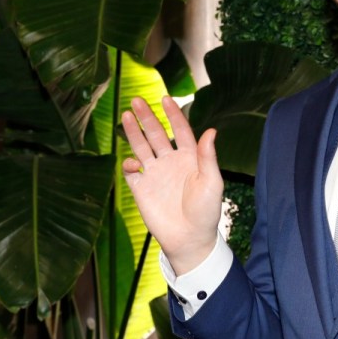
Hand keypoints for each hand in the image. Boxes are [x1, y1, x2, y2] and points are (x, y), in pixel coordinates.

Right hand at [121, 96, 223, 274]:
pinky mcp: (141, 188)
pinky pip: (131, 171)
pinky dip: (129, 163)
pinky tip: (133, 162)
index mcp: (190, 157)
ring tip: (125, 115)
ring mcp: (155, 174)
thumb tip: (212, 130)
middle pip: (156, 134)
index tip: (165, 99)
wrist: (189, 239)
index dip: (173, 115)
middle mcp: (171, 161)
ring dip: (133, 132)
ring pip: (141, 147)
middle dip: (146, 118)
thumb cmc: (206, 211)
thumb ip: (208, 157)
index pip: (180, 130)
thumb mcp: (212, 182)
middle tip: (136, 101)